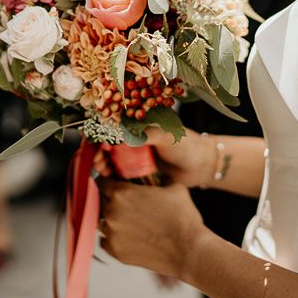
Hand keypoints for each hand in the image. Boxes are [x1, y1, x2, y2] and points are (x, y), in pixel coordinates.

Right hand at [93, 127, 216, 187]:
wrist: (201, 166)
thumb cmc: (187, 145)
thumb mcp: (166, 135)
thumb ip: (146, 134)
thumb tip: (121, 137)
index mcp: (142, 123)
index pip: (115, 124)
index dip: (102, 130)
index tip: (97, 140)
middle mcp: (136, 136)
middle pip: (109, 141)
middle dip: (99, 148)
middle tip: (96, 157)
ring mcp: (137, 153)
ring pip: (112, 156)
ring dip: (102, 160)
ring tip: (100, 166)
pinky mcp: (139, 169)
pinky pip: (120, 170)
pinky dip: (110, 172)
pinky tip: (106, 175)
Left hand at [98, 178, 208, 278]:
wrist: (188, 251)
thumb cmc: (183, 218)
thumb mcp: (174, 187)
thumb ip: (158, 177)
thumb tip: (157, 173)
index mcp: (122, 193)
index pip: (102, 181)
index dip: (108, 181)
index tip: (114, 183)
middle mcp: (112, 213)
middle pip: (101, 201)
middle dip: (111, 199)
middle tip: (127, 202)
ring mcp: (112, 234)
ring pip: (102, 221)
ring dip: (112, 218)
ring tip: (130, 220)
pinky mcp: (116, 252)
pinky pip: (106, 240)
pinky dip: (114, 237)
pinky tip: (130, 234)